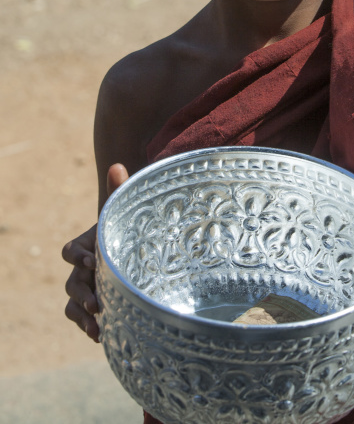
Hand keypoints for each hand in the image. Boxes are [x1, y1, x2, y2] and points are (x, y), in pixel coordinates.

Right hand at [62, 163, 128, 341]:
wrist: (135, 247)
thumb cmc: (127, 227)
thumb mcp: (123, 211)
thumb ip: (118, 190)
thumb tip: (118, 165)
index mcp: (85, 245)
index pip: (69, 251)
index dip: (78, 256)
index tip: (93, 260)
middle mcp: (82, 269)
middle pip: (70, 283)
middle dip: (81, 293)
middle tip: (97, 302)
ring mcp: (88, 288)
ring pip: (72, 304)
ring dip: (82, 316)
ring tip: (97, 326)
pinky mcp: (97, 305)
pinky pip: (82, 319)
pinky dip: (89, 327)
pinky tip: (102, 336)